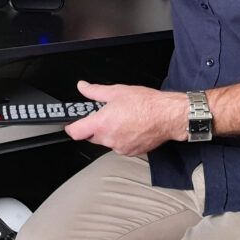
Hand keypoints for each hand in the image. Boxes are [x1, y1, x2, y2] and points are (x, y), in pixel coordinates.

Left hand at [65, 80, 188, 155]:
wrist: (167, 116)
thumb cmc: (146, 104)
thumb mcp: (116, 91)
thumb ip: (95, 91)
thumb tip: (83, 87)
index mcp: (102, 124)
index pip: (76, 133)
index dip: (71, 127)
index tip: (72, 122)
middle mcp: (109, 139)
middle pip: (91, 136)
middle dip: (94, 126)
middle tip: (104, 114)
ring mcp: (120, 147)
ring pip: (106, 141)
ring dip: (109, 132)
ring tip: (122, 119)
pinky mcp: (130, 152)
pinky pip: (119, 146)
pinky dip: (121, 138)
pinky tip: (130, 127)